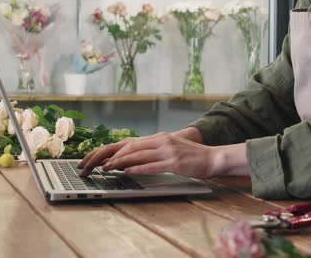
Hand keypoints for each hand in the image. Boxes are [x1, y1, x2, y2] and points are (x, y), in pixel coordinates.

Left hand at [77, 128, 203, 176]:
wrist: (213, 157)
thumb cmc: (192, 157)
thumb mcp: (170, 150)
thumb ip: (153, 152)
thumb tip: (133, 161)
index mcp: (158, 138)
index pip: (130, 143)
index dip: (113, 150)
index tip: (99, 158)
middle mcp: (161, 141)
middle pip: (130, 147)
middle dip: (111, 156)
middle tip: (98, 164)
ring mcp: (168, 151)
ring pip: (138, 155)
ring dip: (120, 162)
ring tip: (106, 168)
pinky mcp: (175, 162)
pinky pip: (152, 165)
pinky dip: (138, 168)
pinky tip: (127, 171)